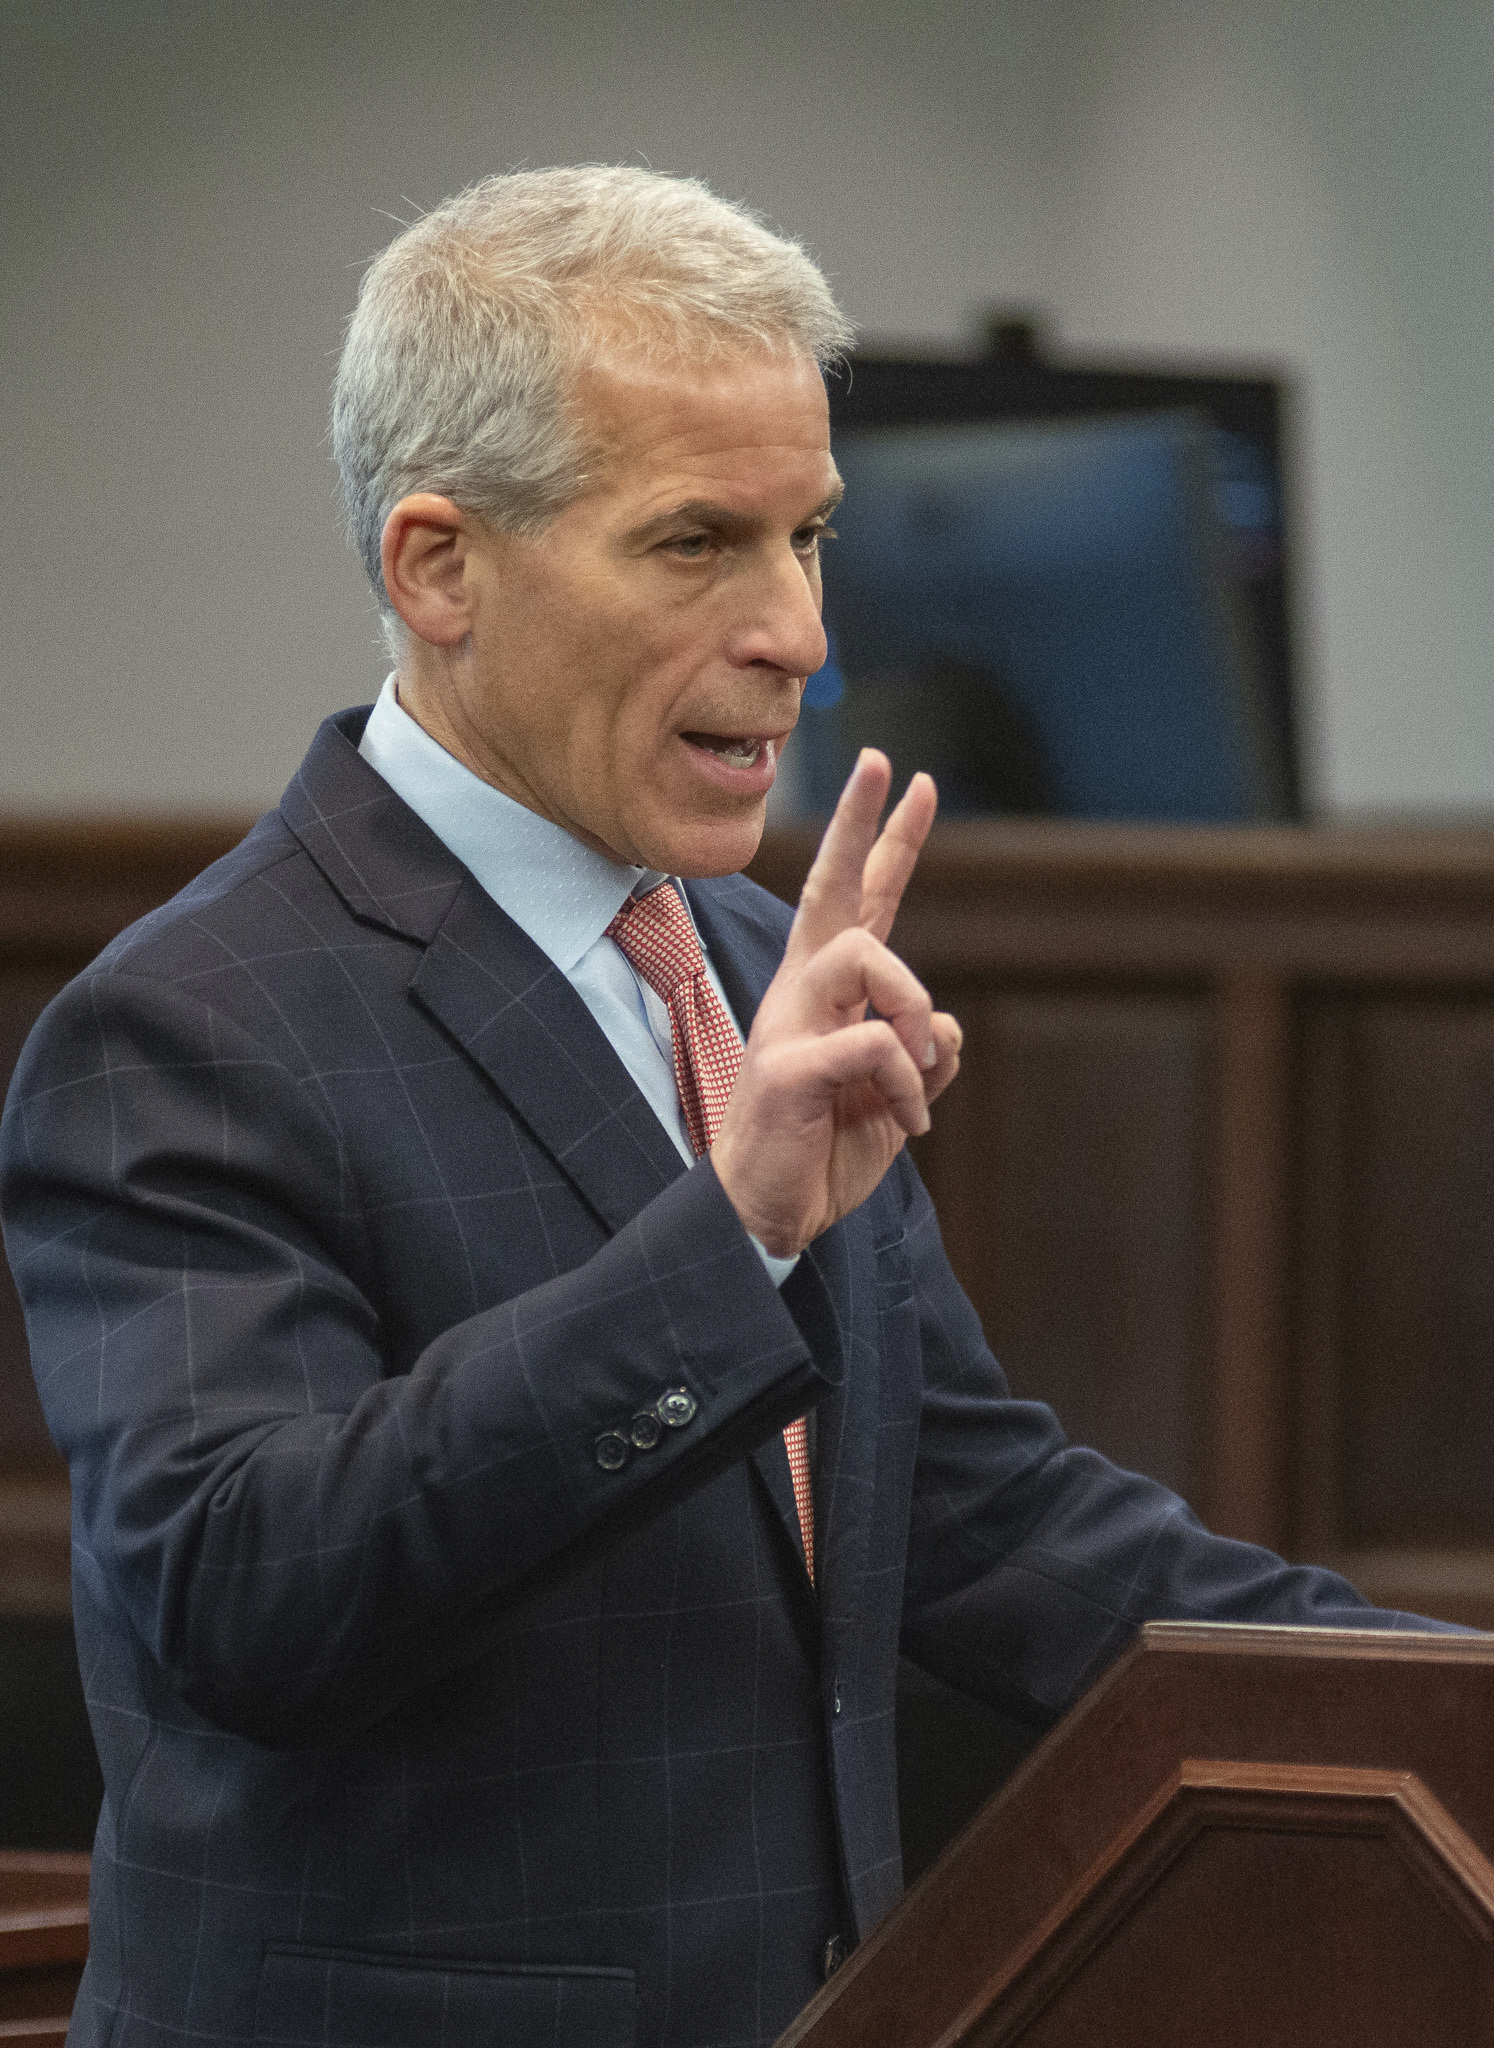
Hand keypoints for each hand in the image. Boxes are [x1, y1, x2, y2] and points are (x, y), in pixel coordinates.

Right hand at [711, 750, 961, 1257]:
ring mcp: (788, 1026)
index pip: (858, 901)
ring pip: (865, 954)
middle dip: (859, 823)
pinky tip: (906, 1123)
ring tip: (920, 1069)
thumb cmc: (820, 1152)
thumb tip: (947, 1026)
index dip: (884, 840)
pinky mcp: (787, 1068)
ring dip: (913, 1007)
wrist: (766, 1217)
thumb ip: (921, 1057)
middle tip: (885, 764)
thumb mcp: (891, 1101)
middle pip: (832, 890)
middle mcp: (801, 994)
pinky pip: (876, 1043)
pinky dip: (911, 1086)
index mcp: (827, 995)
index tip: (911, 778)